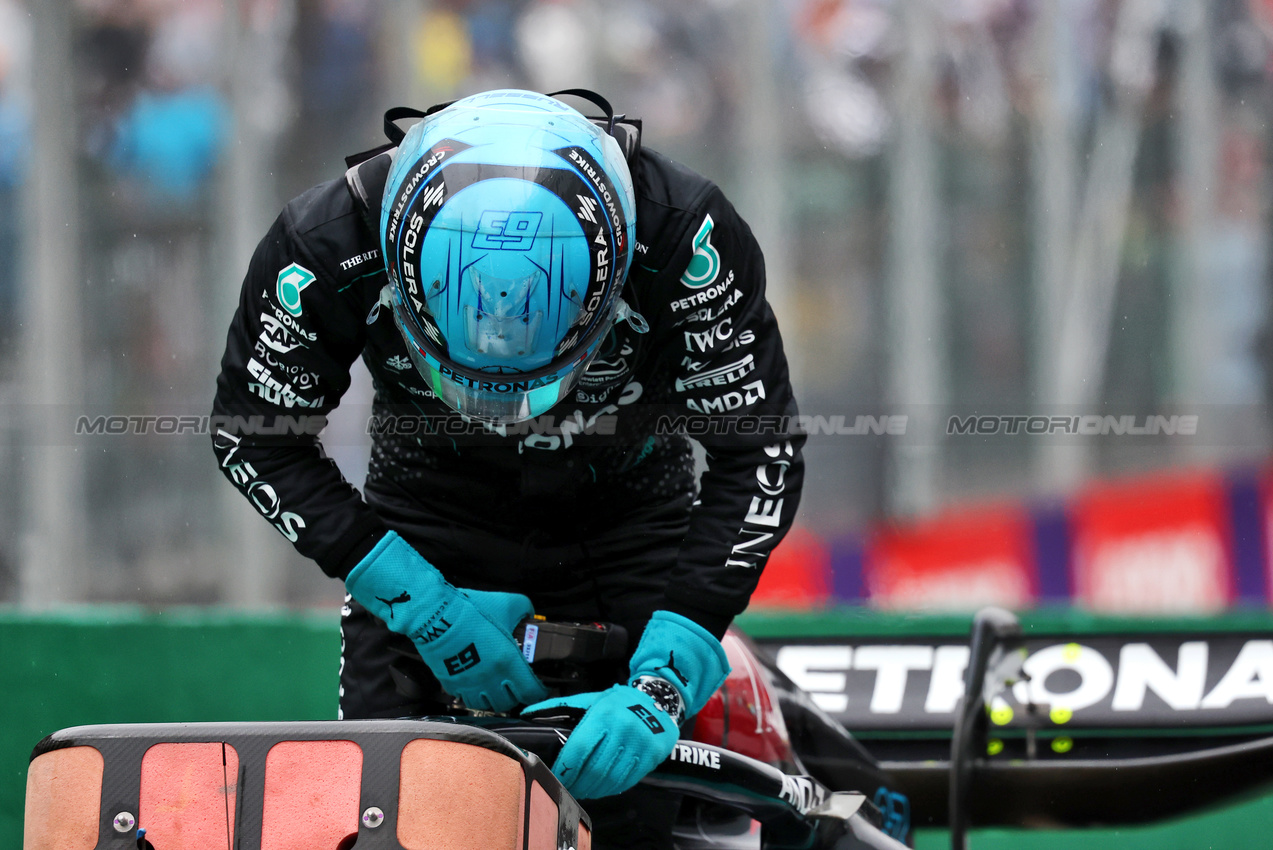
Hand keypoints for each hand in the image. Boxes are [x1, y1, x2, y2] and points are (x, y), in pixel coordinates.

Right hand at [345, 532, 548, 711]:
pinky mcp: (452, 684)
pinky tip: (475, 685)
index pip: (530, 692)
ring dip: (494, 699)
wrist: (435, 614)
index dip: (538, 693)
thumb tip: (530, 615)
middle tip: (515, 686)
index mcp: (508, 661)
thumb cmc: (472, 609)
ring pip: (487, 706)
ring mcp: (470, 684)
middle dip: (515, 696)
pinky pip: (466, 700)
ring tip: (495, 688)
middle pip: (509, 703)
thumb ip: (525, 609)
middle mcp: (491, 679)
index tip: (539, 690)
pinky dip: (474, 696)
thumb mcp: (507, 603)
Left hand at [522, 610, 730, 798]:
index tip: (556, 776)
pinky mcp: (650, 757)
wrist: (657, 701)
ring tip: (582, 790)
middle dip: (577, 783)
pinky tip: (600, 788)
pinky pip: (626, 781)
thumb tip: (527, 713)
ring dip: (592, 789)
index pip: (579, 749)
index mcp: (604, 715)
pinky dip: (610, 789)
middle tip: (567, 787)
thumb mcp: (590, 699)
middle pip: (594, 768)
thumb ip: (558, 707)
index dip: (565, 768)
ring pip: (610, 778)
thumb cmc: (618, 702)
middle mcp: (623, 730)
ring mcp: (639, 745)